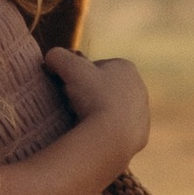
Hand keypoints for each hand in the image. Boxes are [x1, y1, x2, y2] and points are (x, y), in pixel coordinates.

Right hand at [46, 49, 151, 164]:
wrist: (113, 138)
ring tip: (82, 123)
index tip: (68, 87)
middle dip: (89, 96)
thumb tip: (50, 58)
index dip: (78, 76)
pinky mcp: (140, 136)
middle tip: (72, 106)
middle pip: (105, 89)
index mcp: (126, 68)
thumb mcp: (68, 68)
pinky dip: (106, 133)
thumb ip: (57, 56)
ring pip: (112, 111)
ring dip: (97, 115)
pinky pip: (118, 132)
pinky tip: (94, 137)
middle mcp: (139, 88)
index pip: (96, 67)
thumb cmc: (93, 98)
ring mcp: (142, 113)